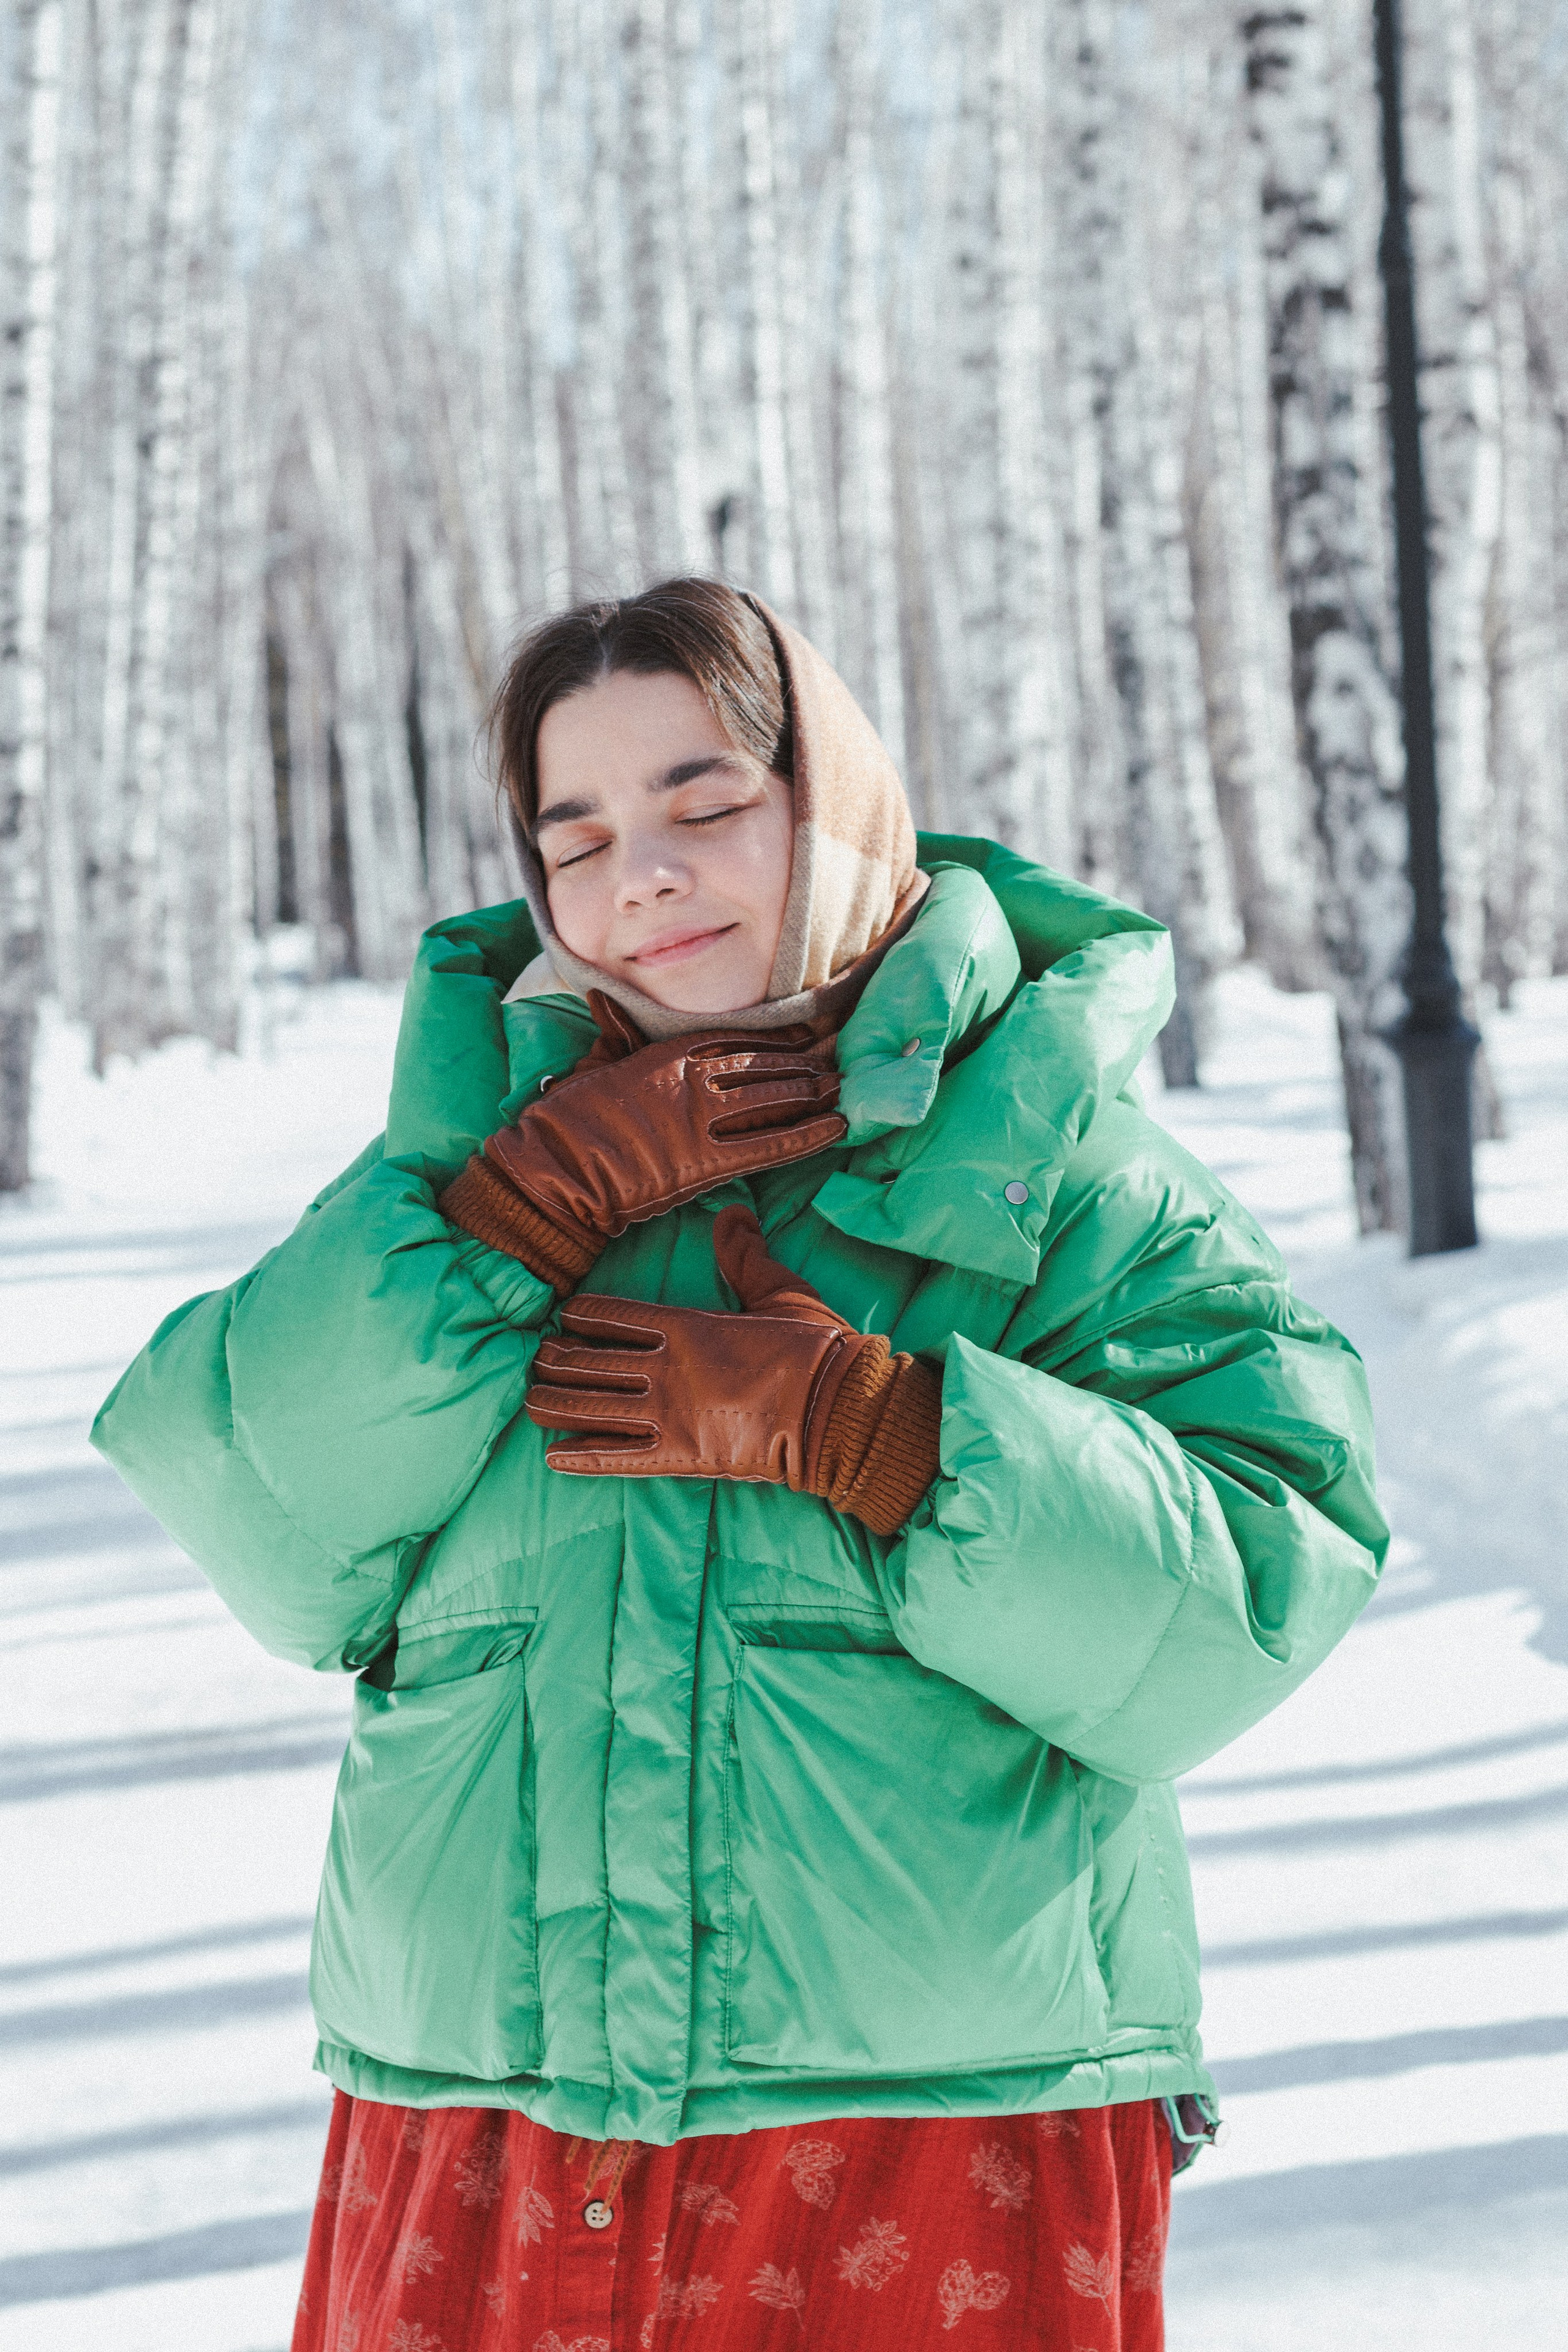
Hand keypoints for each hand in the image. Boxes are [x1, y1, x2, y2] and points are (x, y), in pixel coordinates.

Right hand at [441, 992, 846, 1291]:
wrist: (555, 1169)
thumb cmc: (566, 1120)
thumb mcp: (591, 1064)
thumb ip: (612, 1032)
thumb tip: (603, 996)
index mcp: (665, 1055)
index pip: (732, 1039)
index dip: (772, 1038)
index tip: (802, 1033)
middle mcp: (691, 1081)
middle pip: (762, 1066)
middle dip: (803, 1063)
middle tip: (839, 1058)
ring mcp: (701, 1121)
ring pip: (772, 1100)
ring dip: (812, 1094)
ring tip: (844, 1088)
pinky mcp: (706, 1163)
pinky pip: (770, 1146)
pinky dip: (806, 1136)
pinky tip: (837, 1128)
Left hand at [525, 1208, 942, 1535]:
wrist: (837, 1411)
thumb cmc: (815, 1348)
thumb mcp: (780, 1289)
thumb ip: (746, 1255)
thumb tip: (734, 1214)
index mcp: (686, 1324)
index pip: (612, 1316)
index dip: (582, 1317)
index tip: (564, 1318)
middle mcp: (665, 1368)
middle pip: (590, 1362)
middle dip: (557, 1361)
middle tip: (540, 1360)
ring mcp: (667, 1414)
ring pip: (590, 1408)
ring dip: (557, 1403)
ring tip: (536, 1399)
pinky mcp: (678, 1457)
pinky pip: (616, 1458)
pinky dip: (582, 1458)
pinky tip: (553, 1457)